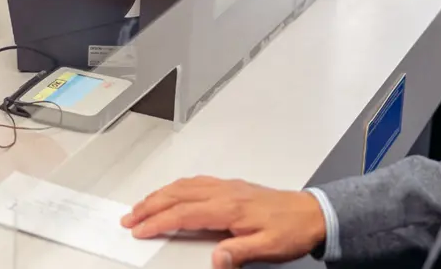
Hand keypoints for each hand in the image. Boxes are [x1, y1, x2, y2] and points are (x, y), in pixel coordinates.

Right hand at [121, 177, 325, 267]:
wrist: (311, 214)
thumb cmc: (290, 230)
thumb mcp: (267, 249)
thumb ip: (238, 253)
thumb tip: (214, 260)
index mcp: (228, 208)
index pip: (183, 213)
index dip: (157, 222)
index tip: (139, 230)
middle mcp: (223, 193)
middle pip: (176, 195)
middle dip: (149, 206)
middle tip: (129, 218)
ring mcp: (226, 187)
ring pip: (183, 185)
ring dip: (159, 194)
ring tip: (142, 206)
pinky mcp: (231, 186)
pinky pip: (195, 181)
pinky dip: (176, 187)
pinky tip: (172, 192)